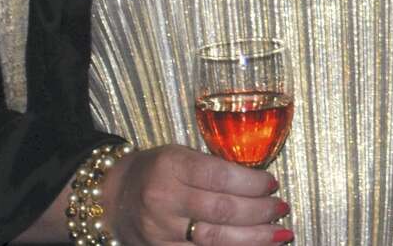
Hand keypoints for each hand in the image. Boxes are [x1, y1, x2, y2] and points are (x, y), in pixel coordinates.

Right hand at [98, 145, 288, 244]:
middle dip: (260, 212)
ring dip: (254, 239)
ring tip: (280, 235)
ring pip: (215, 239)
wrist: (111, 196)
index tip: (273, 184)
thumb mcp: (181, 155)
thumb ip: (216, 167)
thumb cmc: (156, 170)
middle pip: (222, 210)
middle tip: (281, 209)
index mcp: (171, 166)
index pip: (221, 176)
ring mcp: (160, 231)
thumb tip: (261, 183)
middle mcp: (163, 199)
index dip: (253, 182)